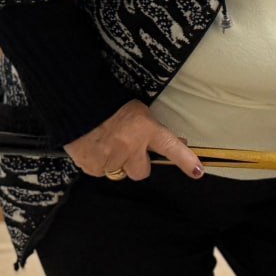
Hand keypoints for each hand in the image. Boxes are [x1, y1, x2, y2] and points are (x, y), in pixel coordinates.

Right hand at [64, 100, 202, 180]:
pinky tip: (92, 146)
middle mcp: (132, 147)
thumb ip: (150, 130)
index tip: (198, 172)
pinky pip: (98, 171)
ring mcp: (112, 158)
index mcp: (147, 130)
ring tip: (104, 142)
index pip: (171, 147)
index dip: (185, 161)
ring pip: (117, 172)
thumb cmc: (109, 104)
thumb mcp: (138, 112)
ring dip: (113, 162)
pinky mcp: (93, 165)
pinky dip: (96, 162)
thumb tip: (169, 142)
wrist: (77, 103)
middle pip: (141, 172)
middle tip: (126, 149)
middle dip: (135, 164)